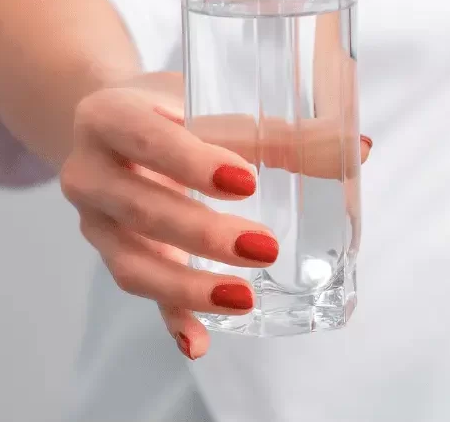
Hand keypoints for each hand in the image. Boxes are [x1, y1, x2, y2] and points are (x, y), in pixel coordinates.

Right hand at [60, 72, 370, 358]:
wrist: (112, 126)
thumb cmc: (173, 110)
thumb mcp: (212, 105)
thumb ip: (280, 133)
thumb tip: (358, 149)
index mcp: (109, 117)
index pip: (144, 138)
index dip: (190, 162)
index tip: (246, 181)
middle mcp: (90, 171)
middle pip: (141, 208)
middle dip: (204, 233)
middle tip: (266, 247)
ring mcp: (97, 221)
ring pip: (134, 263)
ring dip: (189, 287)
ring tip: (244, 299)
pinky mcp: (114, 255)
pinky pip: (142, 293)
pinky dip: (172, 319)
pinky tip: (199, 344)